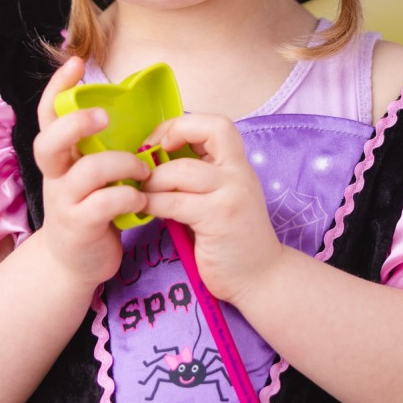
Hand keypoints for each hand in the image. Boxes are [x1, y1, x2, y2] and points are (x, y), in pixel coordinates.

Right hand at [25, 56, 149, 290]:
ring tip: (144, 170)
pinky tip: (142, 202)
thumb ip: (96, 149)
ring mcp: (64, 202)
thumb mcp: (87, 175)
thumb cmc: (89, 210)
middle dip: (77, 124)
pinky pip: (104, 204)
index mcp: (59, 157)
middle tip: (104, 118)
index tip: (75, 61)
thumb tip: (126, 111)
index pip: (48, 115)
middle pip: (49, 141)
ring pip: (86, 171)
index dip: (57, 87)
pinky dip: (129, 198)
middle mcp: (54, 176)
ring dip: (123, 165)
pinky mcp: (80, 227)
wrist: (74, 265)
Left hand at [140, 113, 285, 304]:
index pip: (217, 124)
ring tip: (141, 191)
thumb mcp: (222, 197)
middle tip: (147, 159)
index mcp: (238, 165)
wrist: (261, 277)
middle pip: (208, 131)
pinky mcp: (219, 220)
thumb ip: (200, 177)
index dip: (183, 125)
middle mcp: (239, 174)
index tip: (160, 143)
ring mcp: (231, 195)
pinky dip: (152, 204)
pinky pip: (174, 202)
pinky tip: (144, 210)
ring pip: (182, 170)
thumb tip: (155, 159)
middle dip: (168, 136)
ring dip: (153, 179)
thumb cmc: (233, 237)